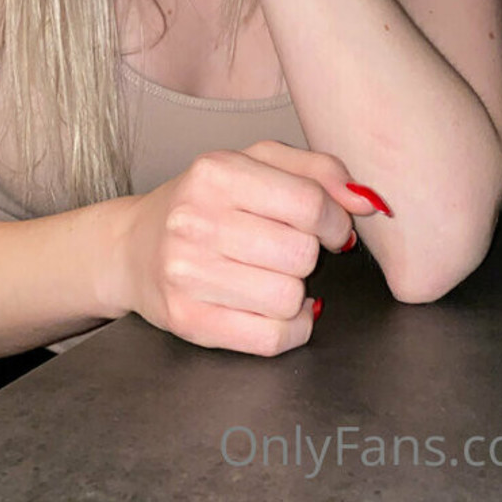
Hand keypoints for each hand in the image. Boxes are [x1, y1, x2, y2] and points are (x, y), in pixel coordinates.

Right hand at [116, 140, 380, 355]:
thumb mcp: (256, 163)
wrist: (132, 246)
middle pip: (302, 255)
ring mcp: (187, 273)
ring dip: (294, 292)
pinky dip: (288, 328)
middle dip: (307, 255)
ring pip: (289, 299)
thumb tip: (368, 201)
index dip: (334, 222)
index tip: (328, 228)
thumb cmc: (206, 200)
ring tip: (271, 275)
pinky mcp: (187, 321)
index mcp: (216, 171)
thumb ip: (318, 171)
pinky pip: (271, 338)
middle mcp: (196, 219)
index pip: (309, 204)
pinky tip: (271, 307)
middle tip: (286, 249)